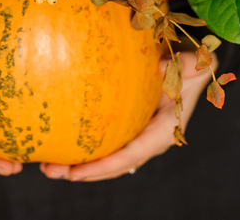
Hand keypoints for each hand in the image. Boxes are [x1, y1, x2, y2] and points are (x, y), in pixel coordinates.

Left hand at [39, 49, 214, 181]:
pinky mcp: (128, 130)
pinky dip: (84, 148)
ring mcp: (137, 137)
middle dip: (82, 172)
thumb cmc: (189, 67)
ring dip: (77, 164)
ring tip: (46, 165)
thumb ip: (186, 66)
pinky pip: (105, 144)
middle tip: (50, 171)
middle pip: (113, 165)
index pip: (130, 155)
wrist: (188, 67)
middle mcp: (148, 141)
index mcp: (163, 132)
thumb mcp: (193, 65)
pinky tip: (59, 144)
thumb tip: (162, 68)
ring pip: (107, 159)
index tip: (76, 174)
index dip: (104, 167)